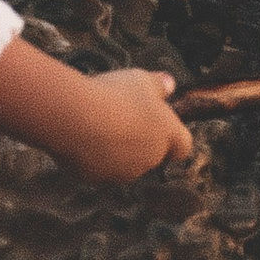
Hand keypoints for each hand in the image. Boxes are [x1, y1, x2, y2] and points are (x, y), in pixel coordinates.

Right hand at [67, 67, 196, 185]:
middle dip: (139, 140)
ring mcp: (123, 172)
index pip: (182, 146)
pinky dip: (92, 157)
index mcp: (167, 135)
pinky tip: (80, 136)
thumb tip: (169, 84)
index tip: (160, 123)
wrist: (76, 120)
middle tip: (120, 116)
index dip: (173, 138)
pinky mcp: (97, 179)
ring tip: (96, 124)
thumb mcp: (141, 79)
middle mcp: (150, 159)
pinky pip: (98, 168)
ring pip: (124, 163)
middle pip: (151, 154)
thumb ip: (159, 85)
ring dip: (116, 150)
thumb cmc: (114, 95)